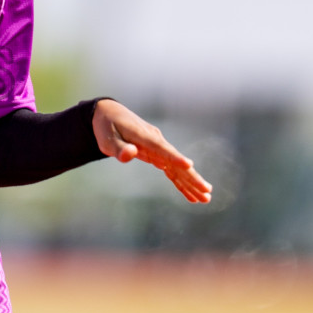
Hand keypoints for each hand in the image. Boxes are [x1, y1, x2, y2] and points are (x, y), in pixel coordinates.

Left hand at [93, 99, 212, 203]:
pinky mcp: (157, 154)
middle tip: (207, 191)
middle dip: (192, 177)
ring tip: (206, 199)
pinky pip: (171, 170)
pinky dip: (180, 182)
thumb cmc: (106, 127)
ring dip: (191, 182)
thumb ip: (118, 148)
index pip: (161, 148)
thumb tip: (131, 154)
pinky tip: (191, 196)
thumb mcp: (106, 139)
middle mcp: (156, 141)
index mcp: (143, 136)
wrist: (110, 113)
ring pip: (178, 168)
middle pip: (176, 161)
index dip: (174, 157)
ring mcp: (158, 147)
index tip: (189, 165)